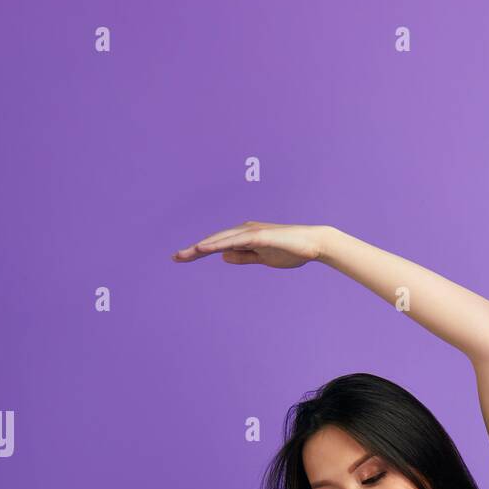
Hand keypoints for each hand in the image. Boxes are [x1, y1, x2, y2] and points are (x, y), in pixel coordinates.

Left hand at [172, 221, 326, 266]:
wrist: (314, 244)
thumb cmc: (291, 250)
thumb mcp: (262, 258)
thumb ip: (243, 257)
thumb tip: (223, 257)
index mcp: (245, 236)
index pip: (218, 244)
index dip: (200, 251)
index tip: (183, 258)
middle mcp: (245, 230)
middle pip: (214, 240)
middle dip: (194, 249)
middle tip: (175, 258)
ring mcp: (251, 231)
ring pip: (221, 239)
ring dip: (201, 246)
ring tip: (184, 255)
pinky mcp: (259, 235)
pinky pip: (234, 240)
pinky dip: (218, 244)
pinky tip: (204, 249)